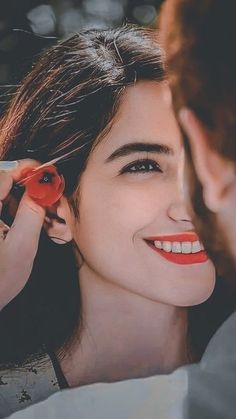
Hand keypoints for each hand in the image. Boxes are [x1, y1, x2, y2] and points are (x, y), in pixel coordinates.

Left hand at [0, 160, 44, 309]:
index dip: (26, 170)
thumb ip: (32, 214)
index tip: (46, 172)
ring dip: (19, 197)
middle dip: (24, 184)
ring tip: (37, 212)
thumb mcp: (21, 248)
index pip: (3, 176)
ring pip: (0, 194)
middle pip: (1, 182)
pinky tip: (22, 221)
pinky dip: (11, 208)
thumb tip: (43, 188)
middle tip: (45, 193)